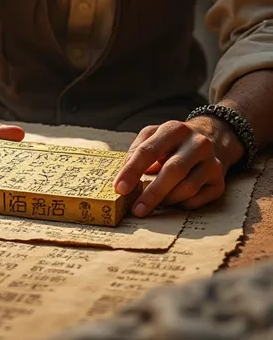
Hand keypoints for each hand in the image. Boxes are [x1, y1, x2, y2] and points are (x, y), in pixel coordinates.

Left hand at [114, 117, 244, 216]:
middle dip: (153, 193)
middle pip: (173, 171)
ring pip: (187, 188)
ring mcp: (212, 162)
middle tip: (137, 209)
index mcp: (174, 130)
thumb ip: (137, 150)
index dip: (132, 171)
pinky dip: (182, 203)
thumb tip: (126, 173)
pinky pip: (198, 200)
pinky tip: (174, 200)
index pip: (149, 150)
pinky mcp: (219, 181)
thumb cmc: (174, 142)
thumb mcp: (154, 136)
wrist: (213, 138)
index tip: (120, 188)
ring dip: (167, 199)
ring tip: (155, 202)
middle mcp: (197, 143)